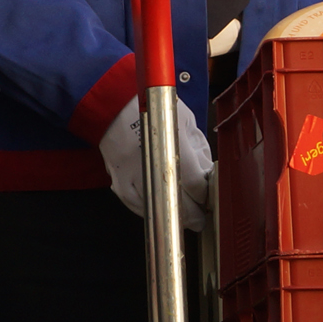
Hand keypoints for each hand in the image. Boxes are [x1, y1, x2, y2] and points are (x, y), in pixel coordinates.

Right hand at [99, 96, 211, 231]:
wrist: (112, 105)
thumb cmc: (149, 107)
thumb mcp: (183, 119)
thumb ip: (198, 148)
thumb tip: (207, 172)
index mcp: (170, 147)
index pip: (195, 185)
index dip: (206, 195)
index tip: (210, 198)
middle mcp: (149, 164)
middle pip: (178, 203)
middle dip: (195, 213)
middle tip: (203, 215)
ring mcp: (132, 177)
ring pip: (158, 210)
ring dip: (173, 215)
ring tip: (185, 216)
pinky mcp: (119, 183)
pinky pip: (138, 207)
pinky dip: (152, 210)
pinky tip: (161, 208)